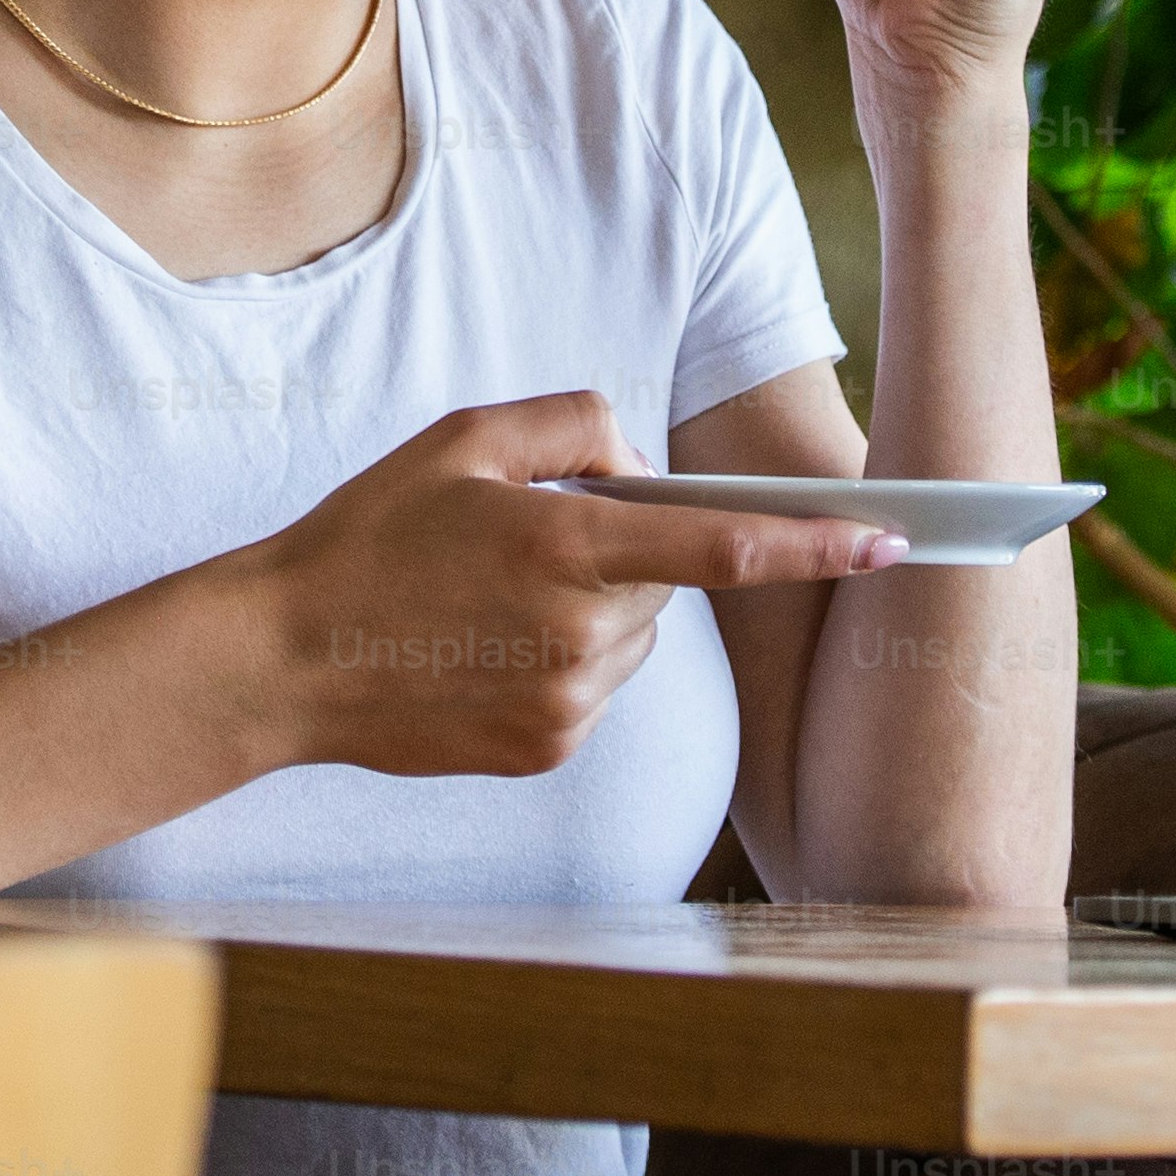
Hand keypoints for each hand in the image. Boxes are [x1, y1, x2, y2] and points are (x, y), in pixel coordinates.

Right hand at [221, 394, 897, 780]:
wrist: (283, 660)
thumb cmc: (370, 537)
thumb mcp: (463, 439)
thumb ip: (574, 425)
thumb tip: (640, 466)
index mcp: (568, 552)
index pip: (725, 548)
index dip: (817, 544)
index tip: (892, 539)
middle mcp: (581, 638)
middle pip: (668, 586)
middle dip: (629, 555)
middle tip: (533, 541)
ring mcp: (568, 707)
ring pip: (635, 641)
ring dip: (596, 612)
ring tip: (493, 602)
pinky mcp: (547, 750)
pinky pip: (596, 691)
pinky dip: (563, 662)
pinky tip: (484, 649)